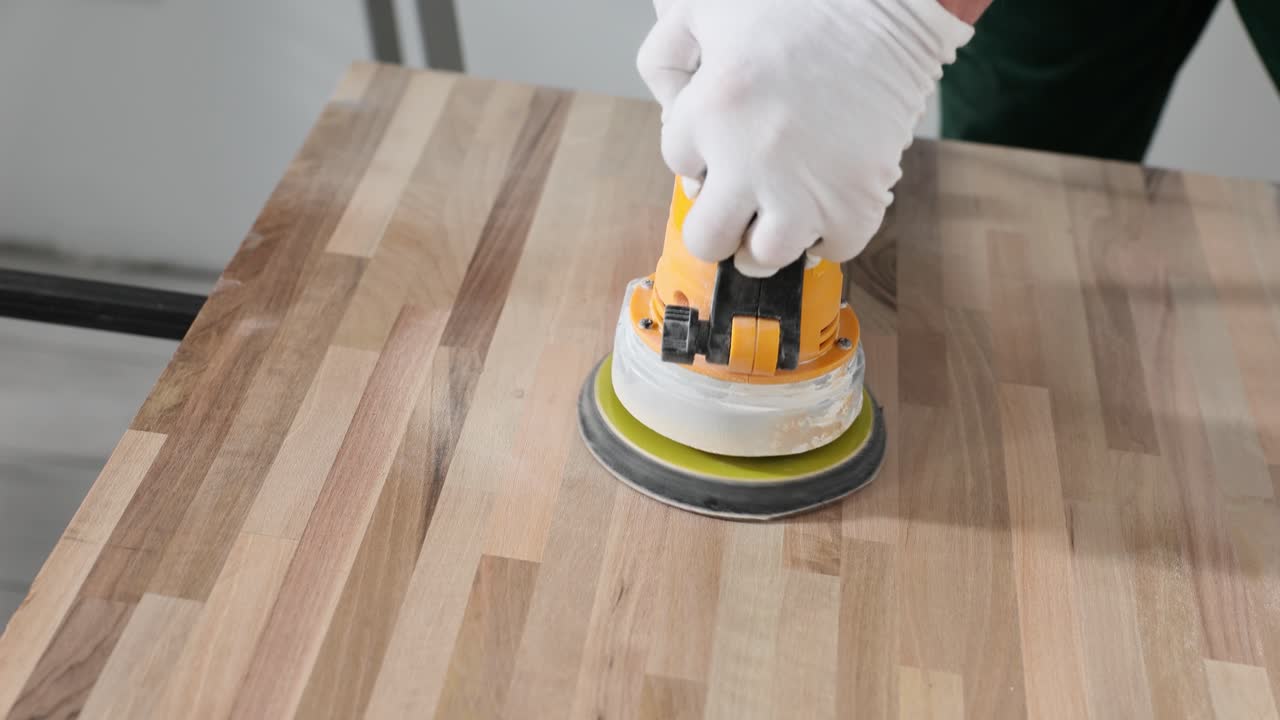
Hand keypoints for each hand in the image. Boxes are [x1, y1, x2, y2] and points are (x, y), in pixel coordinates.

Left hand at [637, 0, 972, 275]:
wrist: (888, 3)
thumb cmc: (801, 2)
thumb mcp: (705, 10)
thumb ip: (665, 57)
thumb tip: (669, 113)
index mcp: (710, 112)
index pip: (678, 164)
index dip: (699, 153)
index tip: (722, 141)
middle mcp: (750, 160)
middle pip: (707, 240)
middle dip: (716, 224)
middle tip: (735, 204)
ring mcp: (804, 188)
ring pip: (765, 257)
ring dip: (767, 238)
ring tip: (779, 207)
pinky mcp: (856, 198)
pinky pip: (832, 248)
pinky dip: (827, 233)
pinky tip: (825, 201)